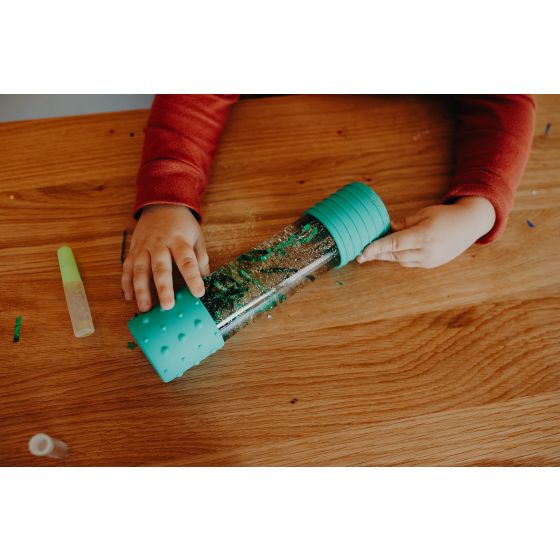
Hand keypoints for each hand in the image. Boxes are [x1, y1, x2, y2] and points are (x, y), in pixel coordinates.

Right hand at [122, 204, 209, 310]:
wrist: (161, 204)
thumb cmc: (182, 225)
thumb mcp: (197, 236)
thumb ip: (200, 257)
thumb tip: (205, 279)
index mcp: (179, 240)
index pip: (187, 261)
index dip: (193, 278)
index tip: (198, 293)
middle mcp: (159, 244)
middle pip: (161, 267)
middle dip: (163, 288)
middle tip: (168, 306)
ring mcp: (143, 247)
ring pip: (140, 269)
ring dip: (141, 290)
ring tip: (145, 308)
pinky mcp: (133, 250)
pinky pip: (127, 268)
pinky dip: (126, 283)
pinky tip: (129, 297)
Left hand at [357, 196, 495, 268]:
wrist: (470, 225)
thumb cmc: (446, 215)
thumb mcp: (424, 213)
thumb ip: (404, 223)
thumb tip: (387, 229)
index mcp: (424, 235)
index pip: (395, 244)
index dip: (377, 248)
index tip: (363, 251)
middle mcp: (427, 251)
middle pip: (394, 255)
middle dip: (377, 254)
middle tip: (360, 254)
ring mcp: (429, 260)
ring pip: (400, 261)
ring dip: (386, 256)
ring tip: (372, 251)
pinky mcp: (430, 265)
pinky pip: (408, 263)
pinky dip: (398, 257)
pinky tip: (390, 252)